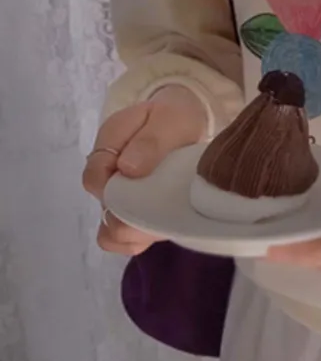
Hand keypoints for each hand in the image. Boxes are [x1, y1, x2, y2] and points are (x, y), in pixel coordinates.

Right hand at [83, 85, 207, 255]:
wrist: (185, 123)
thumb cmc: (173, 119)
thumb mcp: (167, 119)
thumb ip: (149, 141)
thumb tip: (127, 168)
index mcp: (107, 148)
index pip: (95, 179)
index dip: (115, 193)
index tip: (145, 193)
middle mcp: (107, 178)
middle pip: (103, 210)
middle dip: (128, 219)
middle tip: (162, 214)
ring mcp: (119, 199)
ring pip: (111, 230)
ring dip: (135, 234)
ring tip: (164, 226)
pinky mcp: (136, 214)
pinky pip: (126, 239)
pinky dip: (140, 241)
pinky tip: (161, 233)